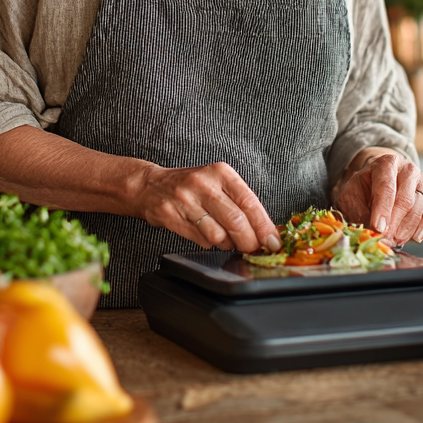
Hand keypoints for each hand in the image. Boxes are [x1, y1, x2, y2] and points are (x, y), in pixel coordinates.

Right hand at [133, 162, 281, 253]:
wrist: (150, 186)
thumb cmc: (190, 186)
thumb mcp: (217, 183)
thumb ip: (240, 202)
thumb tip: (266, 230)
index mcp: (220, 172)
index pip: (249, 202)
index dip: (264, 226)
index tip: (272, 242)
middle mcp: (203, 183)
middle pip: (236, 221)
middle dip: (249, 242)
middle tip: (253, 249)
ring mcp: (185, 199)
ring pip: (218, 234)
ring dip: (227, 244)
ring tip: (227, 240)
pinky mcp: (170, 215)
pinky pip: (199, 240)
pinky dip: (209, 244)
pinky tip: (208, 237)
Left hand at [332, 149, 422, 244]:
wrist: (380, 179)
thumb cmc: (366, 189)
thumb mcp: (352, 196)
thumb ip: (358, 211)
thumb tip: (370, 231)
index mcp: (385, 164)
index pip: (386, 187)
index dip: (382, 210)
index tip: (378, 228)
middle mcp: (408, 169)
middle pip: (405, 199)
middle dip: (395, 223)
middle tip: (386, 239)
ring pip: (420, 206)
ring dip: (408, 228)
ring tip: (396, 240)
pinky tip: (415, 236)